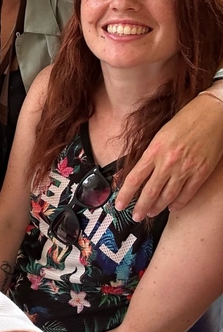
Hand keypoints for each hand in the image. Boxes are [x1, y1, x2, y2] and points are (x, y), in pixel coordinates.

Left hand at [115, 92, 222, 218]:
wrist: (212, 114)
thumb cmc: (185, 120)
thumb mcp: (160, 134)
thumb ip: (149, 154)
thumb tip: (136, 172)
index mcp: (154, 150)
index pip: (134, 178)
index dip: (125, 194)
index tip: (118, 204)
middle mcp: (168, 162)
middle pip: (149, 192)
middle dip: (140, 207)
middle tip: (135, 217)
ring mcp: (186, 169)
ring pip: (167, 196)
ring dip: (157, 207)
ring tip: (150, 213)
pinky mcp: (201, 173)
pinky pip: (187, 194)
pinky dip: (178, 203)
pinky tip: (172, 207)